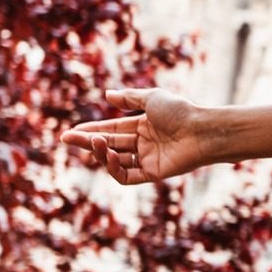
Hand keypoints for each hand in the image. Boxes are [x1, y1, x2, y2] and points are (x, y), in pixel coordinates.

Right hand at [60, 88, 210, 184]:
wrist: (202, 130)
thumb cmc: (181, 112)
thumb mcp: (152, 98)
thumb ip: (130, 98)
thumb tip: (108, 95)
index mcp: (144, 126)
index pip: (112, 130)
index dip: (92, 131)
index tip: (72, 132)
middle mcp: (145, 143)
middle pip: (110, 145)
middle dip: (88, 142)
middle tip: (68, 139)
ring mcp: (148, 159)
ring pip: (115, 161)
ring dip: (100, 152)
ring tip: (94, 142)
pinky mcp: (153, 173)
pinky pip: (127, 176)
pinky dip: (113, 168)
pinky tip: (106, 155)